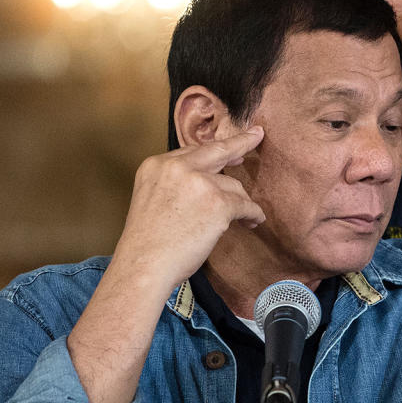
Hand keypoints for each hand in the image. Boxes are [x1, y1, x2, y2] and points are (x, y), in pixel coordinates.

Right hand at [113, 126, 265, 290]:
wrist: (143, 267)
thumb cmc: (147, 243)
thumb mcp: (151, 198)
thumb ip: (176, 183)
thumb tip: (211, 179)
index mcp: (157, 165)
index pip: (193, 152)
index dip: (215, 152)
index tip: (233, 147)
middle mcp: (178, 167)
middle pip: (218, 150)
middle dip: (241, 142)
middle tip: (257, 135)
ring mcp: (199, 183)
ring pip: (233, 185)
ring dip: (240, 202)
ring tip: (243, 218)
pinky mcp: (218, 203)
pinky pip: (246, 205)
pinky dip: (253, 214)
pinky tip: (254, 222)